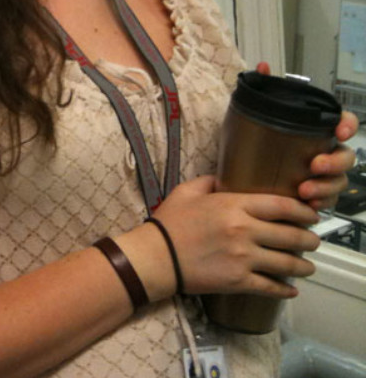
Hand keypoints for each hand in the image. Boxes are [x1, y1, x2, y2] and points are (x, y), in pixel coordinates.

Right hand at [152, 176, 320, 297]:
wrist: (155, 257)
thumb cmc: (167, 223)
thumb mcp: (185, 192)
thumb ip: (208, 181)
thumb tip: (224, 177)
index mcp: (233, 206)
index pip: (282, 206)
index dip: (303, 211)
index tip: (311, 215)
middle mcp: (244, 231)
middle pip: (292, 236)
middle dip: (309, 240)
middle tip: (313, 242)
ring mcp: (243, 258)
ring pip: (288, 264)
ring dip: (303, 267)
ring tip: (307, 267)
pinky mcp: (239, 281)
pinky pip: (271, 287)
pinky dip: (285, 290)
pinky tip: (291, 290)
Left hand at [256, 62, 360, 210]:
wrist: (235, 174)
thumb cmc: (250, 142)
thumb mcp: (250, 114)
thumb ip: (261, 89)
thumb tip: (264, 66)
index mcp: (314, 131)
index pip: (343, 122)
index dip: (347, 124)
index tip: (339, 130)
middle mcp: (323, 152)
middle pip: (346, 157)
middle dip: (335, 162)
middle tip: (314, 165)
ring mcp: (321, 176)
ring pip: (338, 181)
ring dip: (325, 187)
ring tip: (304, 190)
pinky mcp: (314, 196)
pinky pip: (327, 202)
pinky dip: (321, 204)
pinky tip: (309, 205)